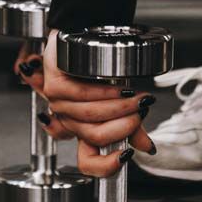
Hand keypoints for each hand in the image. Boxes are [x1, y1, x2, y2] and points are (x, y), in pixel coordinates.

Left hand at [18, 28, 156, 177]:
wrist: (83, 35)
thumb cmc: (99, 68)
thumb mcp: (119, 101)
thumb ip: (132, 126)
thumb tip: (148, 148)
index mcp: (83, 132)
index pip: (87, 163)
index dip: (106, 166)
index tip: (128, 155)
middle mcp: (68, 122)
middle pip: (96, 137)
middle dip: (125, 125)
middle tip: (143, 111)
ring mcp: (59, 105)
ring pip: (91, 116)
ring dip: (120, 108)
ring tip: (138, 98)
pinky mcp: (54, 86)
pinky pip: (82, 97)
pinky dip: (106, 94)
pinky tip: (120, 88)